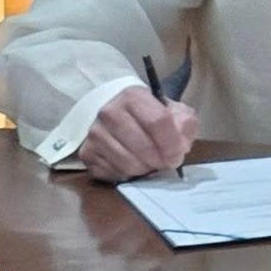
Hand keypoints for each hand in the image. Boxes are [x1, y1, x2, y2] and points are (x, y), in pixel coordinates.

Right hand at [77, 86, 197, 182]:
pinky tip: (134, 165)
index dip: (172, 143)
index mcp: (133, 96)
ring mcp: (95, 134)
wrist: (115, 113)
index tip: (178, 155)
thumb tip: (181, 143)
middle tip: (166, 162)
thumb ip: (184, 122)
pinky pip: (113, 173)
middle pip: (143, 146)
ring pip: (128, 163)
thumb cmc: (148, 113)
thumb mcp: (173, 110)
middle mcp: (109, 113)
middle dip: (160, 160)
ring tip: (151, 162)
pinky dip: (128, 174)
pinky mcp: (87, 153)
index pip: (158, 122)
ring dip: (145, 168)